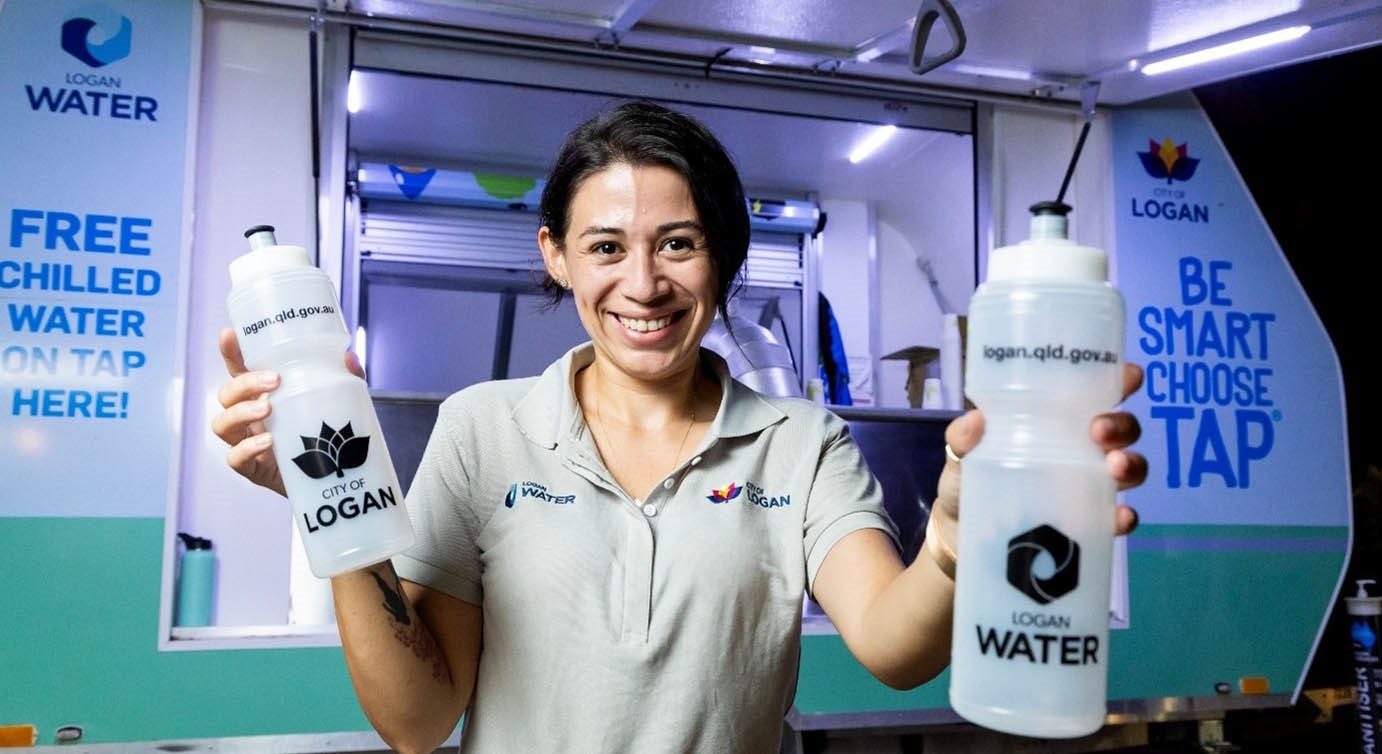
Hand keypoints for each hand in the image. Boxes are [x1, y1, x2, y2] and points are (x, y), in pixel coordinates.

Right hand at [210, 327, 365, 495]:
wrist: (328, 480)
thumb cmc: (324, 435)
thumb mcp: (337, 403)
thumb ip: (345, 380)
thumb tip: (349, 357)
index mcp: (262, 395)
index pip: (239, 369)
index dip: (230, 352)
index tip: (229, 334)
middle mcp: (248, 417)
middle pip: (226, 395)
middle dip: (244, 384)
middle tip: (274, 380)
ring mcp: (246, 442)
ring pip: (222, 424)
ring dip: (240, 413)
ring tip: (267, 410)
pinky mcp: (253, 469)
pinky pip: (235, 458)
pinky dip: (248, 448)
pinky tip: (268, 441)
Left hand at [934, 363, 1148, 538]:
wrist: (963, 531)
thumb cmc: (969, 477)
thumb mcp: (962, 453)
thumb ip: (963, 437)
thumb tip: (976, 420)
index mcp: (1056, 420)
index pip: (1095, 394)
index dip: (1120, 381)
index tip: (1130, 376)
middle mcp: (1081, 448)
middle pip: (1121, 429)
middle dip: (1121, 424)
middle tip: (1099, 430)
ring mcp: (1088, 485)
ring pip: (1128, 467)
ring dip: (1131, 464)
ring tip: (1114, 467)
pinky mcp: (1086, 521)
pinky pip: (1116, 517)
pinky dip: (1124, 516)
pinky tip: (1121, 517)